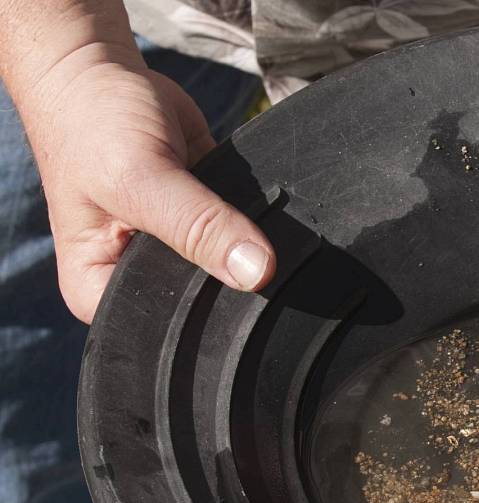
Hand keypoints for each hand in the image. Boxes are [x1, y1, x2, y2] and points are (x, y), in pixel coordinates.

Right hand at [20, 50, 274, 322]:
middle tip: (243, 233)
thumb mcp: (139, 177)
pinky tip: (257, 199)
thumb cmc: (92, 123)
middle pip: (203, 297)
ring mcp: (175, 251)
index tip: (241, 279)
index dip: (207, 307)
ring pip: (231, 265)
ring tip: (243, 207)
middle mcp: (138, 278)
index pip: (167, 323)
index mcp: (99, 289)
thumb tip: (257, 271)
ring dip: (250, 241)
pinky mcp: (205, 222)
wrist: (102, 73)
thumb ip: (198, 226)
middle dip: (230, 270)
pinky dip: (257, 216)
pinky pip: (245, 233)